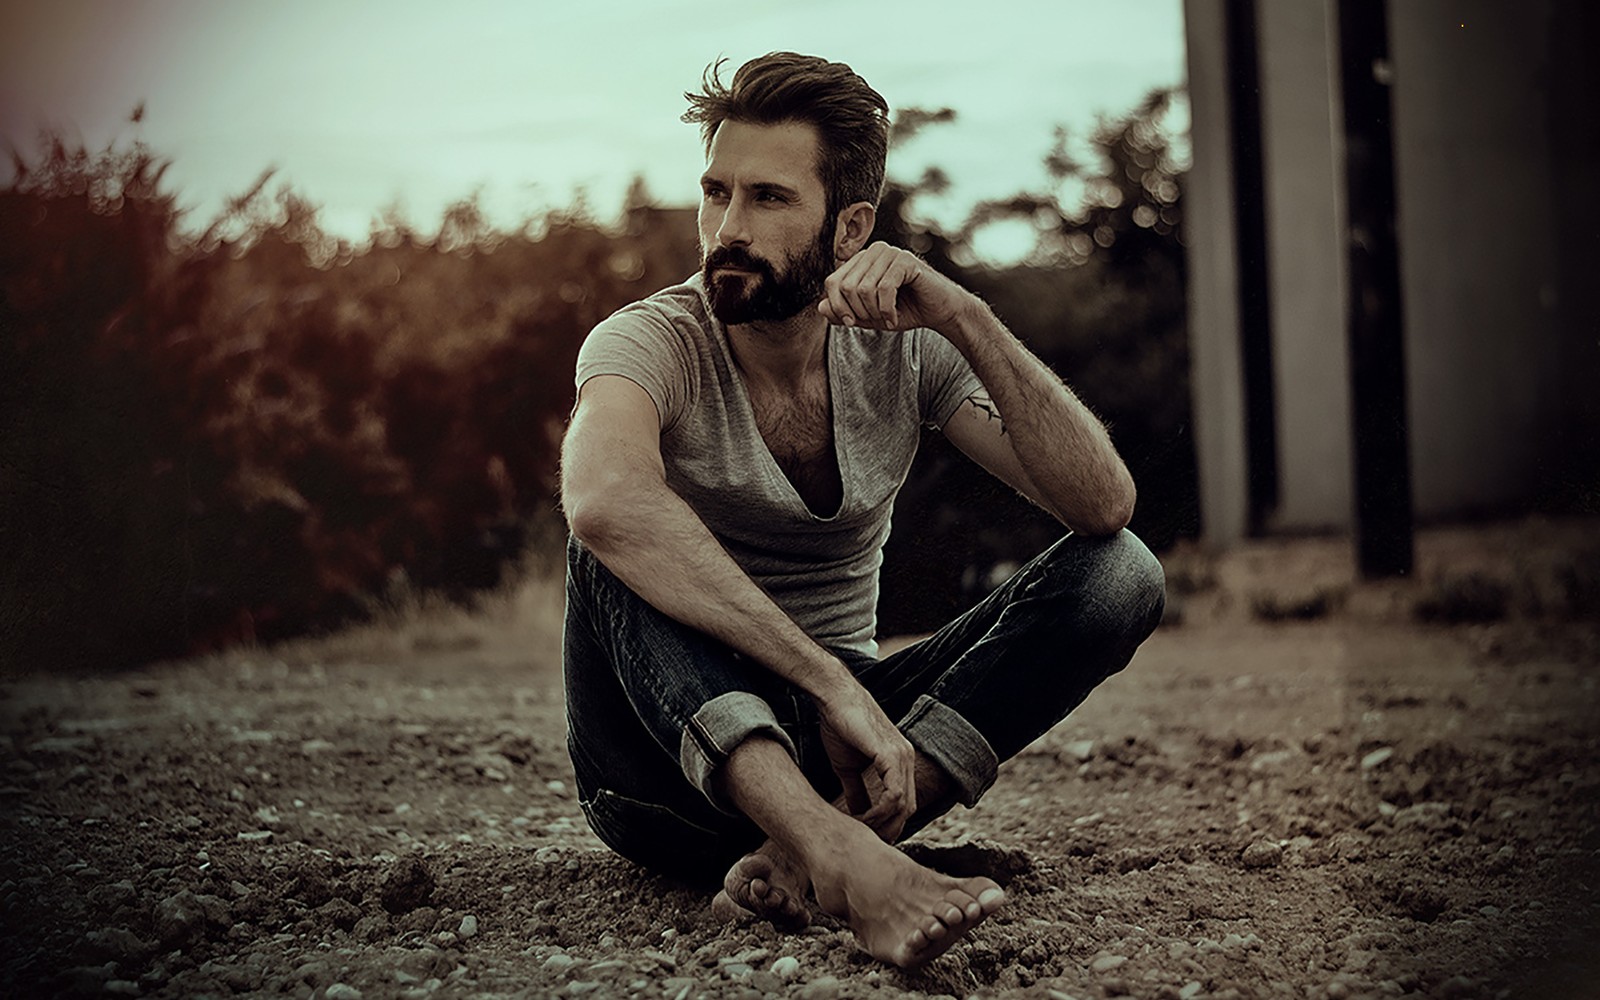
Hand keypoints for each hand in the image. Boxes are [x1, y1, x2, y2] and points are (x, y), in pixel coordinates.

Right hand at [815, 679, 916, 841]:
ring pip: (903, 806)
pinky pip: (894, 794)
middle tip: (866, 842)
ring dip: (882, 824)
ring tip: (860, 832)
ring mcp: (902, 757)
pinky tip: (862, 818)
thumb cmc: (840, 725)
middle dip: (889, 830)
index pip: (903, 803)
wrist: (834, 697)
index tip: (867, 836)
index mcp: (899, 762)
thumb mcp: (848, 767)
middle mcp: (907, 760)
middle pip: (908, 809)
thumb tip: (857, 813)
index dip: (887, 823)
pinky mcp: (892, 755)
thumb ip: (856, 790)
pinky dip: (880, 811)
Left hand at [817, 241, 970, 333]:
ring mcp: (890, 253)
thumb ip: (844, 312)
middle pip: (846, 286)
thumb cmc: (905, 311)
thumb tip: (820, 307)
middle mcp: (873, 252)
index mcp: (861, 261)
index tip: (851, 323)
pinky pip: (884, 289)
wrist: (939, 312)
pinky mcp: (905, 261)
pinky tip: (895, 317)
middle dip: (857, 311)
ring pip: (864, 288)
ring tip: (887, 318)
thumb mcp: (869, 316)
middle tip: (874, 321)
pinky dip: (887, 309)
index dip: (837, 307)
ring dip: (874, 312)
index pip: (832, 282)